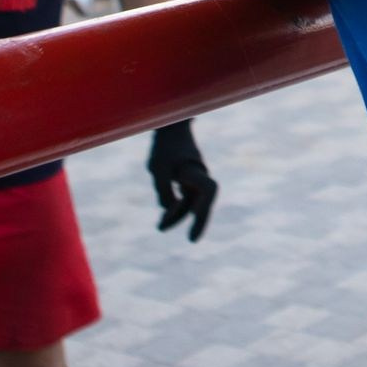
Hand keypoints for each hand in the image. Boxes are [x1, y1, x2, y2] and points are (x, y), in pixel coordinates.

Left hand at [147, 121, 216, 241]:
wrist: (169, 126)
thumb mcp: (157, 168)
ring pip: (192, 202)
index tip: (194, 223)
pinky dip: (175, 208)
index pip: (208, 190)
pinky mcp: (187, 179)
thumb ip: (163, 190)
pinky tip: (164, 218)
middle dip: (199, 221)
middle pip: (204, 202)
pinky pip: (185, 198)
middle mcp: (199, 175)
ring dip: (178, 215)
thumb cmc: (163, 146)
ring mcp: (194, 177)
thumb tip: (168, 209)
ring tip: (160, 227)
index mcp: (194, 170)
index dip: (204, 209)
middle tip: (192, 240)